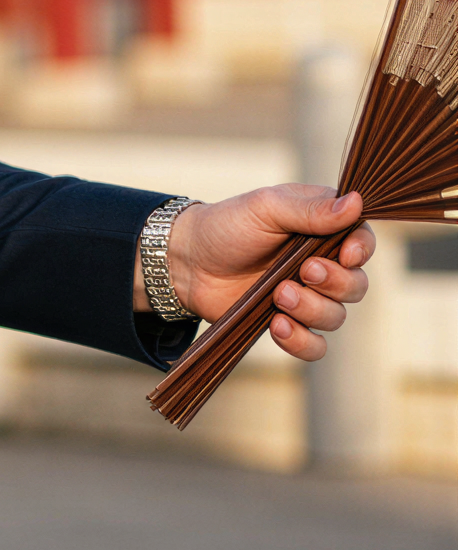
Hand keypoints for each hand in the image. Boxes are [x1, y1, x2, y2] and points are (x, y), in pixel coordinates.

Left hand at [138, 185, 374, 360]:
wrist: (186, 262)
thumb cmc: (226, 225)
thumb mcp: (266, 207)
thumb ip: (310, 209)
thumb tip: (356, 202)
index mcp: (322, 228)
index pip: (363, 241)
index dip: (362, 250)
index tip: (346, 255)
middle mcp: (321, 264)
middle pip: (356, 284)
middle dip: (336, 282)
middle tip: (305, 271)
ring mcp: (305, 296)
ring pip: (336, 316)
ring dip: (312, 309)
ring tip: (279, 294)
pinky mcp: (287, 322)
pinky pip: (314, 346)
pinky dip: (302, 341)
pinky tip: (278, 325)